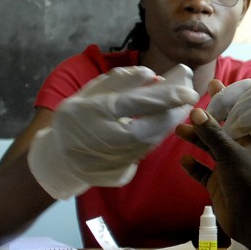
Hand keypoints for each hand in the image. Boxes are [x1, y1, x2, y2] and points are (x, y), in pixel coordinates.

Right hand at [28, 65, 198, 198]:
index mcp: (96, 113)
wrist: (60, 157)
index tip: (190, 90)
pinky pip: (145, 152)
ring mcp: (112, 160)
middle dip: (175, 112)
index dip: (167, 96)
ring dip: (169, 123)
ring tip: (180, 107)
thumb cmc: (77, 116)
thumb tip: (152, 75)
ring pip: (152, 141)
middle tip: (190, 97)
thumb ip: (121, 80)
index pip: (138, 103)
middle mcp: (106, 139)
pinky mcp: (119, 174)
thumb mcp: (91, 91)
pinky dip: (156, 137)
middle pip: (152, 127)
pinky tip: (163, 124)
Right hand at [178, 108, 250, 240]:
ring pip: (209, 149)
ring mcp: (227, 168)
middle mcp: (238, 151)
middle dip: (207, 119)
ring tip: (179, 130)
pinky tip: (184, 160)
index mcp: (249, 140)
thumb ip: (212, 133)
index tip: (218, 83)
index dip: (230, 99)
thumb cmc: (247, 181)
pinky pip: (203, 172)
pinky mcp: (217, 184)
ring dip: (196, 140)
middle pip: (221, 130)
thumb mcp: (229, 153)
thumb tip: (196, 112)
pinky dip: (194, 166)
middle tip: (192, 105)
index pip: (240, 114)